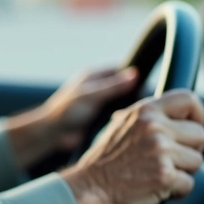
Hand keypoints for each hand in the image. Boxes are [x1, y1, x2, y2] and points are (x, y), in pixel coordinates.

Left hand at [6, 67, 138, 168]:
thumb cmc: (66, 111)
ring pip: (122, 102)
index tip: (150, 84)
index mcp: (94, 76)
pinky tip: (135, 125)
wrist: (52, 134)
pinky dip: (125, 118)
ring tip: (146, 114)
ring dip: (130, 107)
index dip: (134, 75)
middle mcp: (98, 87)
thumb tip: (135, 74)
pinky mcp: (99, 117)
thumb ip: (112, 86)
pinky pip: (117, 115)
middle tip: (151, 102)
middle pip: (123, 86)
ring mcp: (99, 103)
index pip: (120, 69)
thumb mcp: (91, 96)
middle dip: (135, 93)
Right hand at [58, 90, 203, 203]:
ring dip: (183, 172)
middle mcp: (154, 127)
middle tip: (170, 159)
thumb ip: (148, 117)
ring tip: (158, 173)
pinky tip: (157, 188)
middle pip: (199, 134)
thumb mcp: (121, 125)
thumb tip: (175, 113)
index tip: (191, 128)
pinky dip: (177, 191)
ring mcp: (161, 151)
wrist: (90, 189)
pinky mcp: (165, 176)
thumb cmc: (105, 161)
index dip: (197, 114)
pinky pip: (189, 184)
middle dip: (190, 150)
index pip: (188, 99)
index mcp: (145, 111)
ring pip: (197, 161)